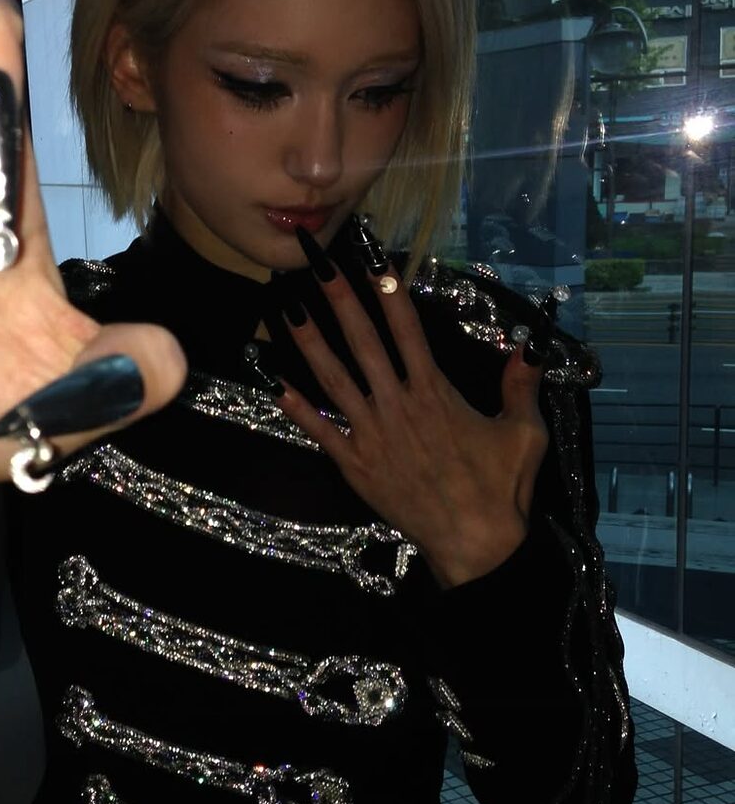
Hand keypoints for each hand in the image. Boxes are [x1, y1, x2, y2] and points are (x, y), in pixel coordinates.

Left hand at [275, 245, 548, 588]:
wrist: (475, 543)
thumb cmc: (501, 488)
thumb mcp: (525, 432)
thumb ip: (520, 386)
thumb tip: (529, 347)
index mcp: (435, 393)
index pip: (409, 330)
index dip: (390, 293)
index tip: (374, 261)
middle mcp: (399, 406)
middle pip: (365, 342)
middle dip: (341, 300)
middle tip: (319, 266)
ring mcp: (373, 434)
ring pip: (335, 379)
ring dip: (310, 342)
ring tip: (287, 309)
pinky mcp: (356, 465)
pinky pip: (321, 432)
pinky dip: (297, 409)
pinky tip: (274, 385)